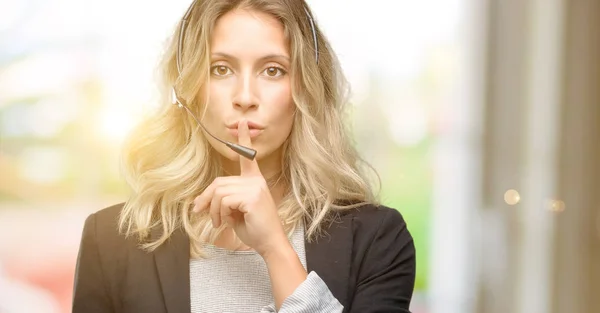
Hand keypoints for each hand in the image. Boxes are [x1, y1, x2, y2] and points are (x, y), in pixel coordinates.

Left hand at [192, 119, 287, 256]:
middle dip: (206, 198)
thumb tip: (200, 202)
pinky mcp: (251, 196)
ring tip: (218, 222)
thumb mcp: (234, 213)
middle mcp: (255, 181)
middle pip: (219, 182)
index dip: (244, 139)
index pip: (248, 157)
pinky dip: (219, 213)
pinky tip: (225, 222)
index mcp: (254, 181)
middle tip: (200, 212)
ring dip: (213, 210)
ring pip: (219, 192)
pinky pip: (224, 200)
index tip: (241, 123)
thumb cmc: (254, 229)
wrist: (269, 243)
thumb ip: (223, 202)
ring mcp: (254, 187)